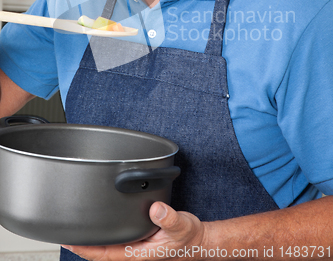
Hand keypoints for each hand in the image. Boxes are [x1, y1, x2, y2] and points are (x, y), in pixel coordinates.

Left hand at [62, 201, 207, 260]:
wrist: (198, 241)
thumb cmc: (189, 237)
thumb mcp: (181, 225)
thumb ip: (168, 217)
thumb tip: (155, 208)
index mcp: (138, 253)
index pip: (105, 255)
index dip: (86, 249)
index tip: (70, 242)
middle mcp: (134, 252)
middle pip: (101, 253)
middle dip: (83, 246)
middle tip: (65, 233)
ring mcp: (136, 248)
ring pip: (107, 248)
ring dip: (92, 242)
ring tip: (77, 231)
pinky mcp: (139, 240)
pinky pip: (116, 241)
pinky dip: (104, 236)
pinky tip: (100, 227)